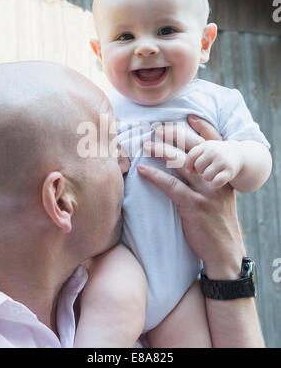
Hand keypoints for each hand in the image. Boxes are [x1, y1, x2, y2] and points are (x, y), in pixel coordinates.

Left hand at [137, 115, 245, 278]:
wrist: (225, 251)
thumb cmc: (218, 224)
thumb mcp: (221, 198)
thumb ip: (210, 181)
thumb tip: (190, 168)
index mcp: (224, 174)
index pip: (216, 145)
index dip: (202, 129)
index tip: (189, 116)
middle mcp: (217, 179)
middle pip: (196, 149)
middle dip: (176, 136)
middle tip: (157, 128)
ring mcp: (207, 192)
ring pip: (182, 164)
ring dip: (161, 152)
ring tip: (145, 145)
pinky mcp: (195, 206)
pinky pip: (172, 186)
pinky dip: (155, 176)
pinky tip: (142, 170)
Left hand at [185, 139, 244, 187]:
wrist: (238, 154)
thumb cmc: (215, 155)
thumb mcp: (204, 151)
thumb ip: (192, 158)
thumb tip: (187, 171)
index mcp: (206, 146)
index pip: (191, 156)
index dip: (189, 165)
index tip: (192, 170)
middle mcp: (214, 151)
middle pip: (198, 167)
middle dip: (201, 171)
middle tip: (208, 170)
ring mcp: (222, 160)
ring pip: (206, 175)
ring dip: (209, 178)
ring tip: (214, 174)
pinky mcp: (230, 170)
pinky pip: (216, 181)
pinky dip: (216, 183)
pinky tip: (219, 180)